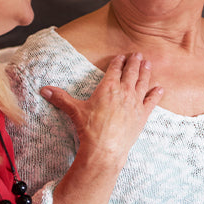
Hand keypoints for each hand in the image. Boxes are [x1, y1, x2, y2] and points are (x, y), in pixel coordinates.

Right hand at [41, 52, 162, 173]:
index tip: (122, 56)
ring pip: (143, 83)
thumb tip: (43, 89)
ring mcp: (135, 103)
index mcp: (108, 87)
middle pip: (131, 72)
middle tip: (139, 54)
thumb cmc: (90, 129)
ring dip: (146, 72)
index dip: (118, 62)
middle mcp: (124, 92)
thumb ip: (61, 98)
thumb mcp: (74, 110)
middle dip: (134, 62)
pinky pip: (152, 101)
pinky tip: (160, 89)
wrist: (105, 148)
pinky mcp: (142, 115)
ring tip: (148, 64)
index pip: (114, 70)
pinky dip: (156, 94)